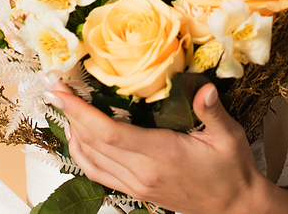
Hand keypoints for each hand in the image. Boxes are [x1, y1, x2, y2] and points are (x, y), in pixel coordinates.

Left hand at [46, 82, 287, 213]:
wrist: (234, 207)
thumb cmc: (231, 169)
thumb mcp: (229, 137)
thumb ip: (213, 111)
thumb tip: (204, 88)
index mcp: (162, 154)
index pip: (109, 134)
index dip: (81, 112)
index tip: (62, 90)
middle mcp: (142, 172)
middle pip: (92, 144)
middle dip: (68, 113)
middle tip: (54, 86)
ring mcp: (136, 184)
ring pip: (89, 160)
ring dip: (71, 131)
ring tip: (62, 103)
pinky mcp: (135, 190)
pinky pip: (98, 172)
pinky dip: (80, 153)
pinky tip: (77, 134)